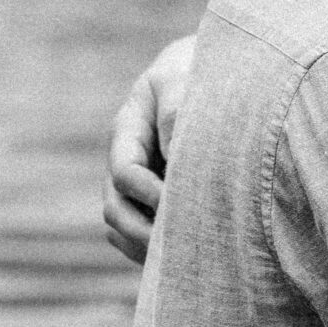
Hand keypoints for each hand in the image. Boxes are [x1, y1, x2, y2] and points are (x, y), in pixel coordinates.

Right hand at [102, 34, 195, 262]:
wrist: (212, 70)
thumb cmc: (196, 71)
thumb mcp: (182, 81)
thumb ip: (176, 114)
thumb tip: (173, 160)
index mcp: (127, 132)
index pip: (124, 174)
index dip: (149, 193)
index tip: (181, 203)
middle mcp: (126, 161)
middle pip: (115, 209)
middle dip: (142, 231)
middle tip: (182, 244)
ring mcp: (136, 183)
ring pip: (123, 226)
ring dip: (146, 246)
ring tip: (184, 256)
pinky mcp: (153, 198)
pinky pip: (139, 236)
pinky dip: (155, 250)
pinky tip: (187, 256)